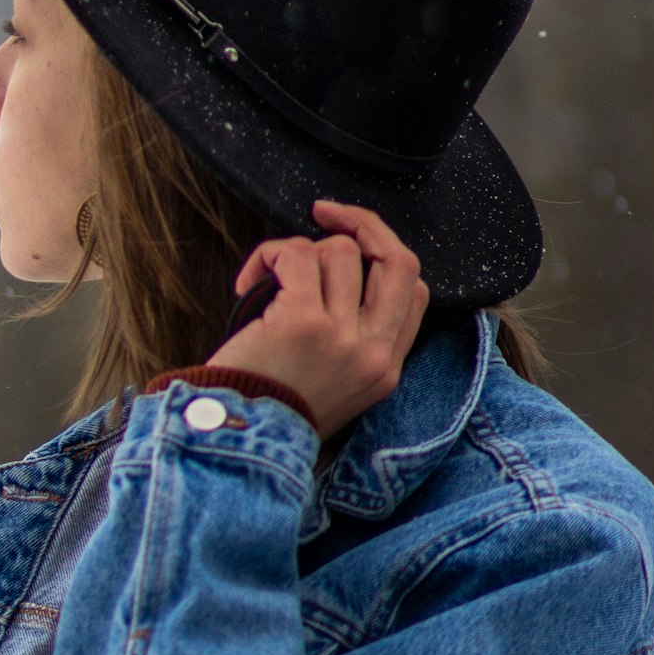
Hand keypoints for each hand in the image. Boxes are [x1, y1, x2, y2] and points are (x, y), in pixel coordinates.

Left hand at [213, 199, 430, 442]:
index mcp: (385, 368)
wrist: (238, 441)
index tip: (354, 243)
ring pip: (339, 251)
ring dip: (297, 250)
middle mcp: (373, 352)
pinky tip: (245, 284)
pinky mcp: (304, 321)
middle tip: (325, 213)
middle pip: (398, 260)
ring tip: (268, 278)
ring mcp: (342, 336)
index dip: (386, 254)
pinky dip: (268, 256)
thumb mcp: (337, 385)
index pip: (415, 291)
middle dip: (362, 223)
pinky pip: (296, 255)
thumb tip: (342, 267)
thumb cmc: (273, 408)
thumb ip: (354, 338)